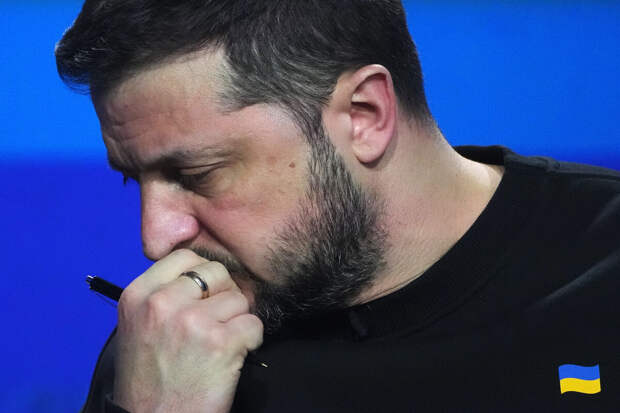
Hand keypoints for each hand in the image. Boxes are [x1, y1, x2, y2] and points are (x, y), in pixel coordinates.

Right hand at [112, 249, 263, 412]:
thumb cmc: (149, 379)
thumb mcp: (138, 326)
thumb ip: (163, 294)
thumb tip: (205, 271)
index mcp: (138, 295)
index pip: (184, 256)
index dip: (203, 274)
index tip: (206, 294)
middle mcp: (162, 303)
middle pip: (216, 272)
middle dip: (224, 294)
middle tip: (219, 320)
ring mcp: (192, 321)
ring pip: (239, 299)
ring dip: (237, 321)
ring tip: (221, 344)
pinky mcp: (220, 343)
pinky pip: (254, 324)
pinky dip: (252, 340)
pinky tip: (235, 355)